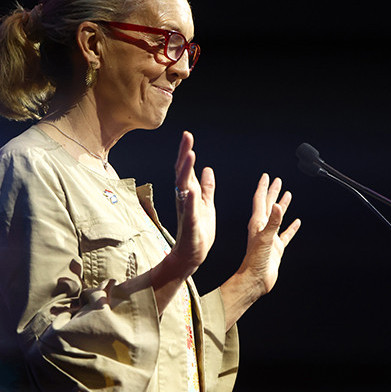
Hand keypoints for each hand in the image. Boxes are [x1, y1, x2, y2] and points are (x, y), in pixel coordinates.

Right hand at [168, 131, 215, 277]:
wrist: (193, 254)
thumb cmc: (199, 231)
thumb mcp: (207, 205)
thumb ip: (207, 188)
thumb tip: (208, 169)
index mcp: (190, 193)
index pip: (187, 169)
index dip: (186, 152)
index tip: (188, 136)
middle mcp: (185, 199)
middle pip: (183, 172)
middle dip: (184, 154)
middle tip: (187, 137)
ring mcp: (186, 210)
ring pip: (184, 187)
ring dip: (186, 171)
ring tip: (190, 155)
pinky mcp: (190, 224)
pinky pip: (189, 210)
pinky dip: (191, 200)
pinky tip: (192, 189)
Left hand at [236, 173, 300, 297]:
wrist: (254, 281)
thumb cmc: (254, 262)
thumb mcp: (265, 239)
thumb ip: (273, 223)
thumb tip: (278, 205)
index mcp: (257, 223)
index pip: (260, 200)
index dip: (264, 188)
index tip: (267, 176)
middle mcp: (263, 228)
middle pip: (269, 205)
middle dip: (273, 192)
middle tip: (278, 181)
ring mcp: (270, 238)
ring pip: (278, 218)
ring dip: (282, 206)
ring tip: (288, 195)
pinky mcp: (277, 248)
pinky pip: (286, 235)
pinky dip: (291, 228)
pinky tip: (297, 222)